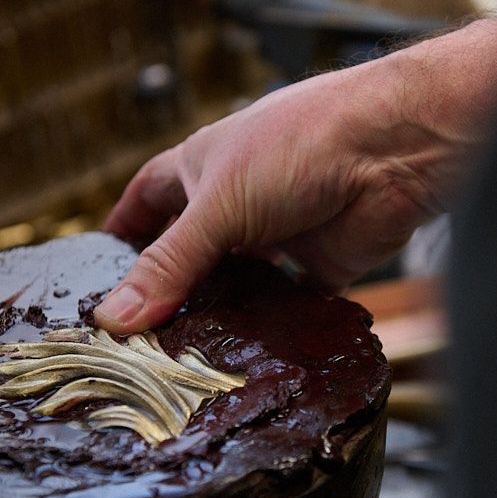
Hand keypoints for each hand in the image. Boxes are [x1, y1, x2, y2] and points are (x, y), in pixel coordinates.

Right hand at [95, 15, 496, 333]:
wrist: (396, 148)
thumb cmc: (303, 143)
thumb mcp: (218, 206)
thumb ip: (170, 266)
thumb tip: (113, 318)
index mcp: (206, 167)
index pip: (150, 196)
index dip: (125, 225)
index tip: (100, 263)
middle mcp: (240, 199)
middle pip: (193, 246)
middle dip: (169, 281)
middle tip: (137, 330)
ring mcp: (281, 231)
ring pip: (239, 279)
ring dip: (218, 309)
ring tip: (183, 353)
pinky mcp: (320, 262)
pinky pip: (288, 302)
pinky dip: (270, 324)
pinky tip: (247, 353)